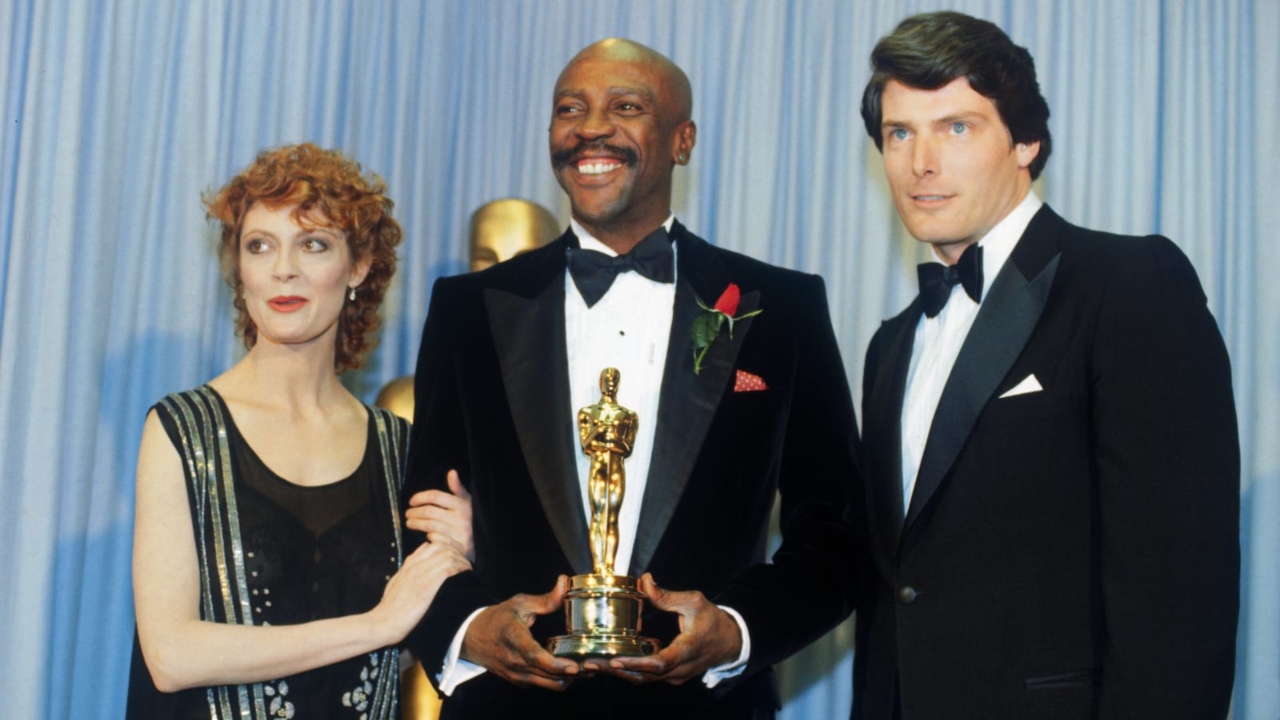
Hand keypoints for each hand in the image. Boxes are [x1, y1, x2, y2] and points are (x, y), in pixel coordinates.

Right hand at [369, 542, 470, 646]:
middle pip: (442, 546)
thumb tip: (421, 557)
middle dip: (457, 551)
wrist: (382, 623)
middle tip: (464, 562)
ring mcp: (420, 576)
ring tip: (467, 568)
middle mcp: (415, 567)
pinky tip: (464, 574)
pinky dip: (459, 568)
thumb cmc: (390, 608)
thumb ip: (408, 570)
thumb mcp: (396, 583)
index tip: (456, 557)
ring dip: (461, 560)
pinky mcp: (426, 588)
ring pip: (446, 555)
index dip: (447, 547)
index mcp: (408, 565)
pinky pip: (447, 569)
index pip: (431, 544)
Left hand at [406, 469, 473, 560]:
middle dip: (414, 512)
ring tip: (409, 523)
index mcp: (462, 504)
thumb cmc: (472, 518)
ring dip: (415, 523)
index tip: (411, 501)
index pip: (436, 496)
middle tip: (407, 513)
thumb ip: (458, 488)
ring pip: (429, 526)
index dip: (420, 497)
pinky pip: (435, 539)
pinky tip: (424, 535)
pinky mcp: (457, 547)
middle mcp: (461, 518)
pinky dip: (427, 536)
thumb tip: (452, 472)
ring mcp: (459, 533)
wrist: (486, 542)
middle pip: (429, 512)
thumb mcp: (468, 502)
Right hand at [461, 575, 579, 690]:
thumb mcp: (519, 603)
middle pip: (546, 675)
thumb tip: (564, 582)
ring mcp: (516, 674)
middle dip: (571, 674)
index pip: (533, 656)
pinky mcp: (520, 681)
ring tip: (587, 669)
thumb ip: (546, 598)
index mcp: (513, 638)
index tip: (573, 666)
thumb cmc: (497, 619)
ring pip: (548, 684)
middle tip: (593, 667)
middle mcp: (514, 661)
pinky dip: (559, 680)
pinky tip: (571, 670)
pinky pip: (543, 685)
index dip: (555, 664)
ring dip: (568, 679)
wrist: (472, 637)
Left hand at [586, 573, 741, 684]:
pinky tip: (610, 664)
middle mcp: (680, 668)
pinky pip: (648, 678)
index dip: (636, 663)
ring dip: (619, 673)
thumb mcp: (694, 602)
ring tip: (594, 665)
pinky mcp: (671, 677)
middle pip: (645, 675)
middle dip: (617, 670)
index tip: (616, 660)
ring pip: (644, 679)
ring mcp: (676, 676)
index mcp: (687, 649)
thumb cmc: (713, 621)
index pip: (660, 662)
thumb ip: (667, 595)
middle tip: (590, 663)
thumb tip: (644, 581)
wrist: (730, 641)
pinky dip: (629, 672)